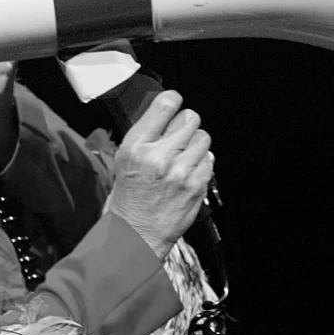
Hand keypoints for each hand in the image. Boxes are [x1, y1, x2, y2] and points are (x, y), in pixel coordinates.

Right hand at [105, 90, 213, 261]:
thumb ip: (145, 136)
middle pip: (190, 118)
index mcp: (137, 147)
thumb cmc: (128, 198)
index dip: (173, 100)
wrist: (136, 234)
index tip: (174, 102)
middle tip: (179, 136)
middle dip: (186, 125)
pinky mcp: (196, 186)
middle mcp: (159, 157)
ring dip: (195, 144)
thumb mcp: (123, 161)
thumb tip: (166, 114)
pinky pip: (210, 159)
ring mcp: (181, 172)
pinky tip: (188, 171)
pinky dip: (202, 163)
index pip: (165, 106)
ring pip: (204, 138)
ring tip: (183, 157)